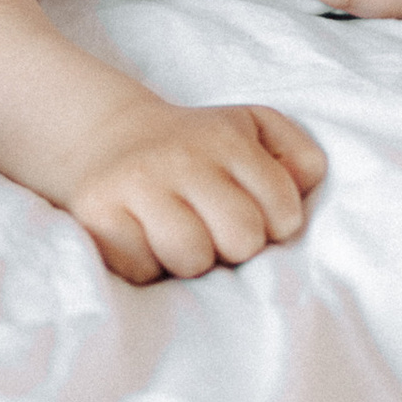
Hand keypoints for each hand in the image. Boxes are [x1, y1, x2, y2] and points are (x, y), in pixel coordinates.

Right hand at [53, 89, 325, 283]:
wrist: (109, 136)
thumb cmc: (197, 146)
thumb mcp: (256, 130)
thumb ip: (298, 157)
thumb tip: (304, 190)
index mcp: (227, 139)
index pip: (282, 211)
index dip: (274, 226)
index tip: (254, 215)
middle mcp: (182, 157)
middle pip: (241, 239)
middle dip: (234, 248)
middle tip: (214, 231)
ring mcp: (137, 183)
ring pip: (192, 259)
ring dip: (190, 260)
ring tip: (179, 237)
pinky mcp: (98, 213)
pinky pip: (142, 270)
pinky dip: (146, 266)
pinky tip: (143, 239)